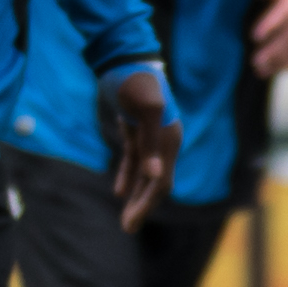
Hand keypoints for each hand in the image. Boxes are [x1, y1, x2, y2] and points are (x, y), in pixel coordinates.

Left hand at [102, 67, 180, 227]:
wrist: (123, 59)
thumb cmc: (136, 82)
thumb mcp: (145, 109)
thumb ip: (150, 142)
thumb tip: (154, 175)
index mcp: (168, 140)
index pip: (161, 181)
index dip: (147, 204)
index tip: (131, 222)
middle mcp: (163, 142)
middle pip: (155, 183)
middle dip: (142, 207)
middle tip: (127, 228)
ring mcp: (149, 137)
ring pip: (145, 175)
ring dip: (136, 197)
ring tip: (126, 220)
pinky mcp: (135, 131)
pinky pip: (133, 160)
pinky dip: (127, 176)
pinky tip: (119, 192)